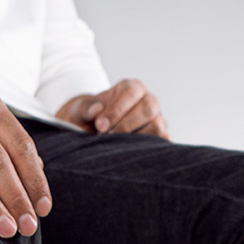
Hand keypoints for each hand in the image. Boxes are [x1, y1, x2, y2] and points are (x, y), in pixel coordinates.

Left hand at [55, 78, 169, 138]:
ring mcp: (156, 119)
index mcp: (131, 88)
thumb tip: (96, 110)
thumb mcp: (81, 110)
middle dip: (126, 125)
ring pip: (157, 126)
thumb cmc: (90, 119)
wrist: (95, 132)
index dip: (116, 110)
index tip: (100, 125)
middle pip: (148, 108)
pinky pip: (162, 142)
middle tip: (109, 137)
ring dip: (137, 139)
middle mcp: (148, 100)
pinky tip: (139, 155)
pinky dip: (153, 149)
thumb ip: (86, 107)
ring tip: (118, 146)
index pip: (131, 93)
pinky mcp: (159, 137)